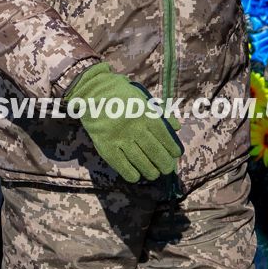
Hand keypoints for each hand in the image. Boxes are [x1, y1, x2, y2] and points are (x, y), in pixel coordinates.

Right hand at [66, 63, 182, 182]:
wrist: (91, 93)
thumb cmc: (120, 94)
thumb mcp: (142, 97)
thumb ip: (160, 112)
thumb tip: (176, 127)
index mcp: (145, 113)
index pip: (163, 134)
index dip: (172, 147)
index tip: (176, 154)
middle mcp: (135, 127)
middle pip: (154, 151)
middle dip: (164, 163)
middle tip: (167, 169)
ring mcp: (120, 138)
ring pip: (140, 160)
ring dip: (150, 171)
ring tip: (154, 174)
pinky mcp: (106, 146)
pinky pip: (121, 165)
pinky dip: (131, 173)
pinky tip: (136, 176)